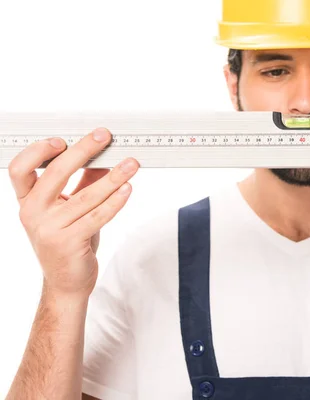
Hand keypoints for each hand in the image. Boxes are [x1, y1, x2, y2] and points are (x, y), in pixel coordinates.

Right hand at [8, 128, 138, 297]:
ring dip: (112, 177)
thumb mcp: (70, 209)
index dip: (38, 151)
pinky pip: (98, 216)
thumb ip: (82, 183)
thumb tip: (103, 157)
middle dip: (83, 150)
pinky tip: (128, 189)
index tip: (63, 140)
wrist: (67, 283)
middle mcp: (32, 214)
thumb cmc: (69, 242)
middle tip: (104, 137)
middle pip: (54, 173)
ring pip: (85, 196)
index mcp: (28, 202)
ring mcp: (50, 229)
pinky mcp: (70, 243)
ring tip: (131, 164)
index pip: (20, 169)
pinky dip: (115, 201)